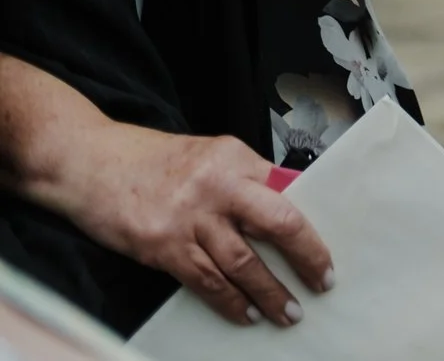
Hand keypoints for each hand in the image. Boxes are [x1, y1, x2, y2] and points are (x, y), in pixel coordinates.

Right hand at [53, 123, 331, 327]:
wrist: (89, 162)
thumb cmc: (151, 160)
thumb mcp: (208, 156)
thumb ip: (245, 179)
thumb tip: (287, 205)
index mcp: (235, 158)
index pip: (288, 191)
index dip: (311, 222)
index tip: (328, 248)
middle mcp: (218, 186)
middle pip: (278, 223)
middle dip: (306, 257)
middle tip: (323, 282)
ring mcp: (189, 218)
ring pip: (243, 262)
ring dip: (269, 292)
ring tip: (288, 312)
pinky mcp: (162, 245)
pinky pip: (205, 280)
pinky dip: (229, 301)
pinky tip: (245, 313)